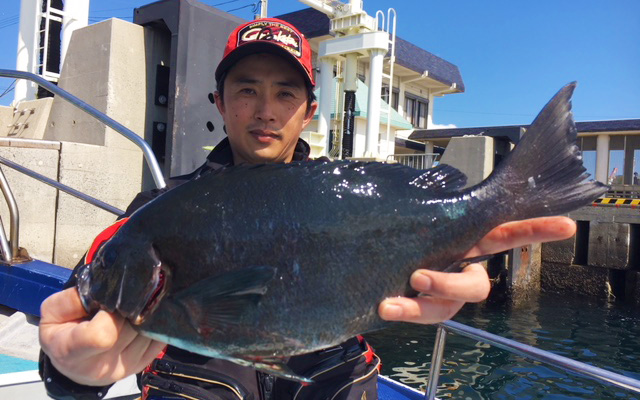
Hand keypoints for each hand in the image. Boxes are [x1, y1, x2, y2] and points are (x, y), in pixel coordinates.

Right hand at [39, 287, 165, 385]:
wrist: (72, 364)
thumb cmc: (61, 334)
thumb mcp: (51, 313)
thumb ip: (74, 299)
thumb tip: (104, 288)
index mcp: (72, 352)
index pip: (102, 335)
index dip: (111, 312)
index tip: (107, 300)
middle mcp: (100, 365)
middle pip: (130, 329)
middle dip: (129, 309)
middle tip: (122, 300)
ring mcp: (123, 368)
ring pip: (147, 333)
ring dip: (143, 316)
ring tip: (129, 310)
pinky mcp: (140, 365)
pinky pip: (158, 340)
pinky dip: (153, 325)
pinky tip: (141, 318)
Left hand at [378, 216, 575, 323]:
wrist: (373, 259)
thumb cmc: (399, 230)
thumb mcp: (411, 214)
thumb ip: (423, 205)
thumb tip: (417, 181)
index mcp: (467, 242)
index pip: (504, 234)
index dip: (535, 231)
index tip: (567, 226)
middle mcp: (460, 270)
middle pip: (475, 288)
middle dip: (450, 286)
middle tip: (418, 277)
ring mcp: (442, 294)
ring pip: (446, 309)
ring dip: (420, 307)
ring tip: (391, 303)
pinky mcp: (423, 308)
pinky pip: (420, 316)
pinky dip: (403, 312)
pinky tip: (384, 307)